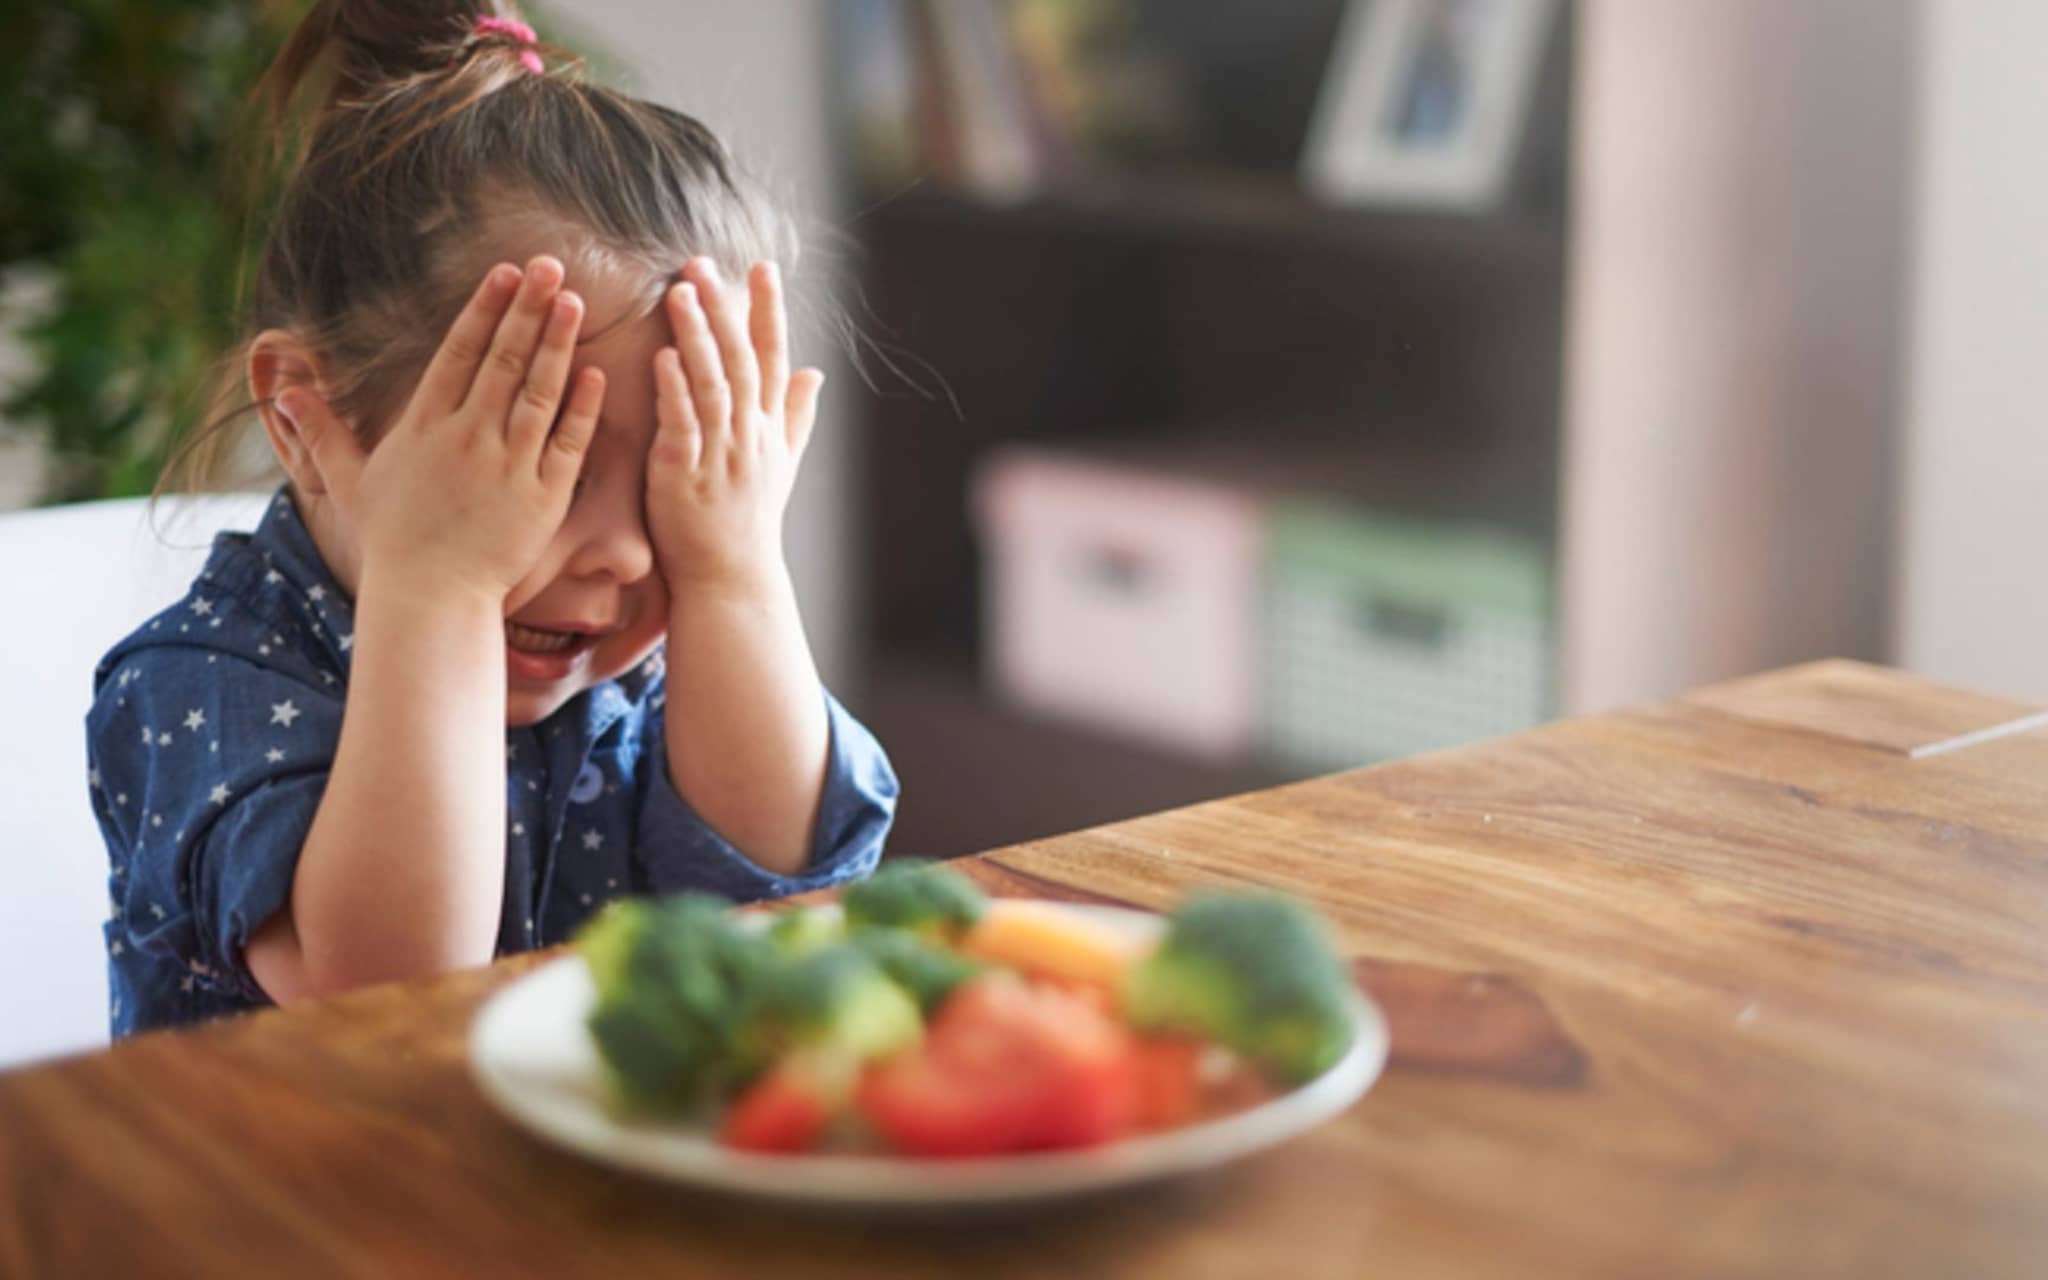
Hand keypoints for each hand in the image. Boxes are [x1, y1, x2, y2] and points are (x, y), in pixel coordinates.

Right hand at [277, 257, 605, 601]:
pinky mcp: (543, 495)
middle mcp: (468, 436)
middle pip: (503, 359)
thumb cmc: (393, 542)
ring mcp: (508, 464)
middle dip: (527, 309)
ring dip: (557, 344)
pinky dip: (582, 408)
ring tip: (575, 302)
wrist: (430, 597)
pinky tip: (595, 373)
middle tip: (550, 266)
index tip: (505, 272)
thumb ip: (323, 432)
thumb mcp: (351, 481)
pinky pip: (567, 442)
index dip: (484, 308)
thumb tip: (284, 392)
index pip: (459, 352)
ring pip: (538, 392)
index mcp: (425, 425)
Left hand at [645, 257, 823, 595]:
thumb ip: (795, 415)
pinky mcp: (684, 475)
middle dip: (724, 309)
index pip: (773, 357)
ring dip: (696, 336)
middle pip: (741, 360)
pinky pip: (682, 425)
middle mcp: (750, 436)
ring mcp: (719, 455)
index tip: (762, 267)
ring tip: (680, 293)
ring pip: (712, 384)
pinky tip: (662, 356)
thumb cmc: (749, 522)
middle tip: (702, 264)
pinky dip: (674, 390)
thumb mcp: (782, 465)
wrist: (732, 580)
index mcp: (769, 428)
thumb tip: (816, 372)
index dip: (767, 311)